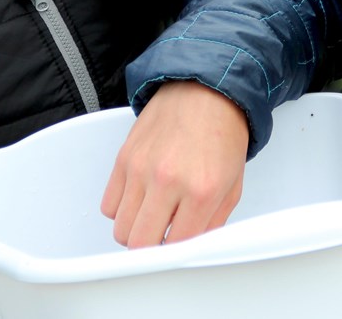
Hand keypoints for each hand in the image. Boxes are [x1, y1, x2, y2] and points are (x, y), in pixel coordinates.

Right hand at [101, 80, 248, 247]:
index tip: (176, 247)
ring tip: (152, 216)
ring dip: (135, 229)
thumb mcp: (232, 184)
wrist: (205, 89)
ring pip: (120, 228)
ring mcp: (141, 168)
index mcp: (201, 190)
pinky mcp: (123, 157)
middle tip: (162, 235)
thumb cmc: (222, 132)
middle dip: (151, 246)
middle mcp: (168, 180)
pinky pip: (108, 204)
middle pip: (139, 243)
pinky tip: (139, 198)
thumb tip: (193, 247)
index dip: (175, 252)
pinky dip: (121, 209)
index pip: (175, 246)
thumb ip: (213, 222)